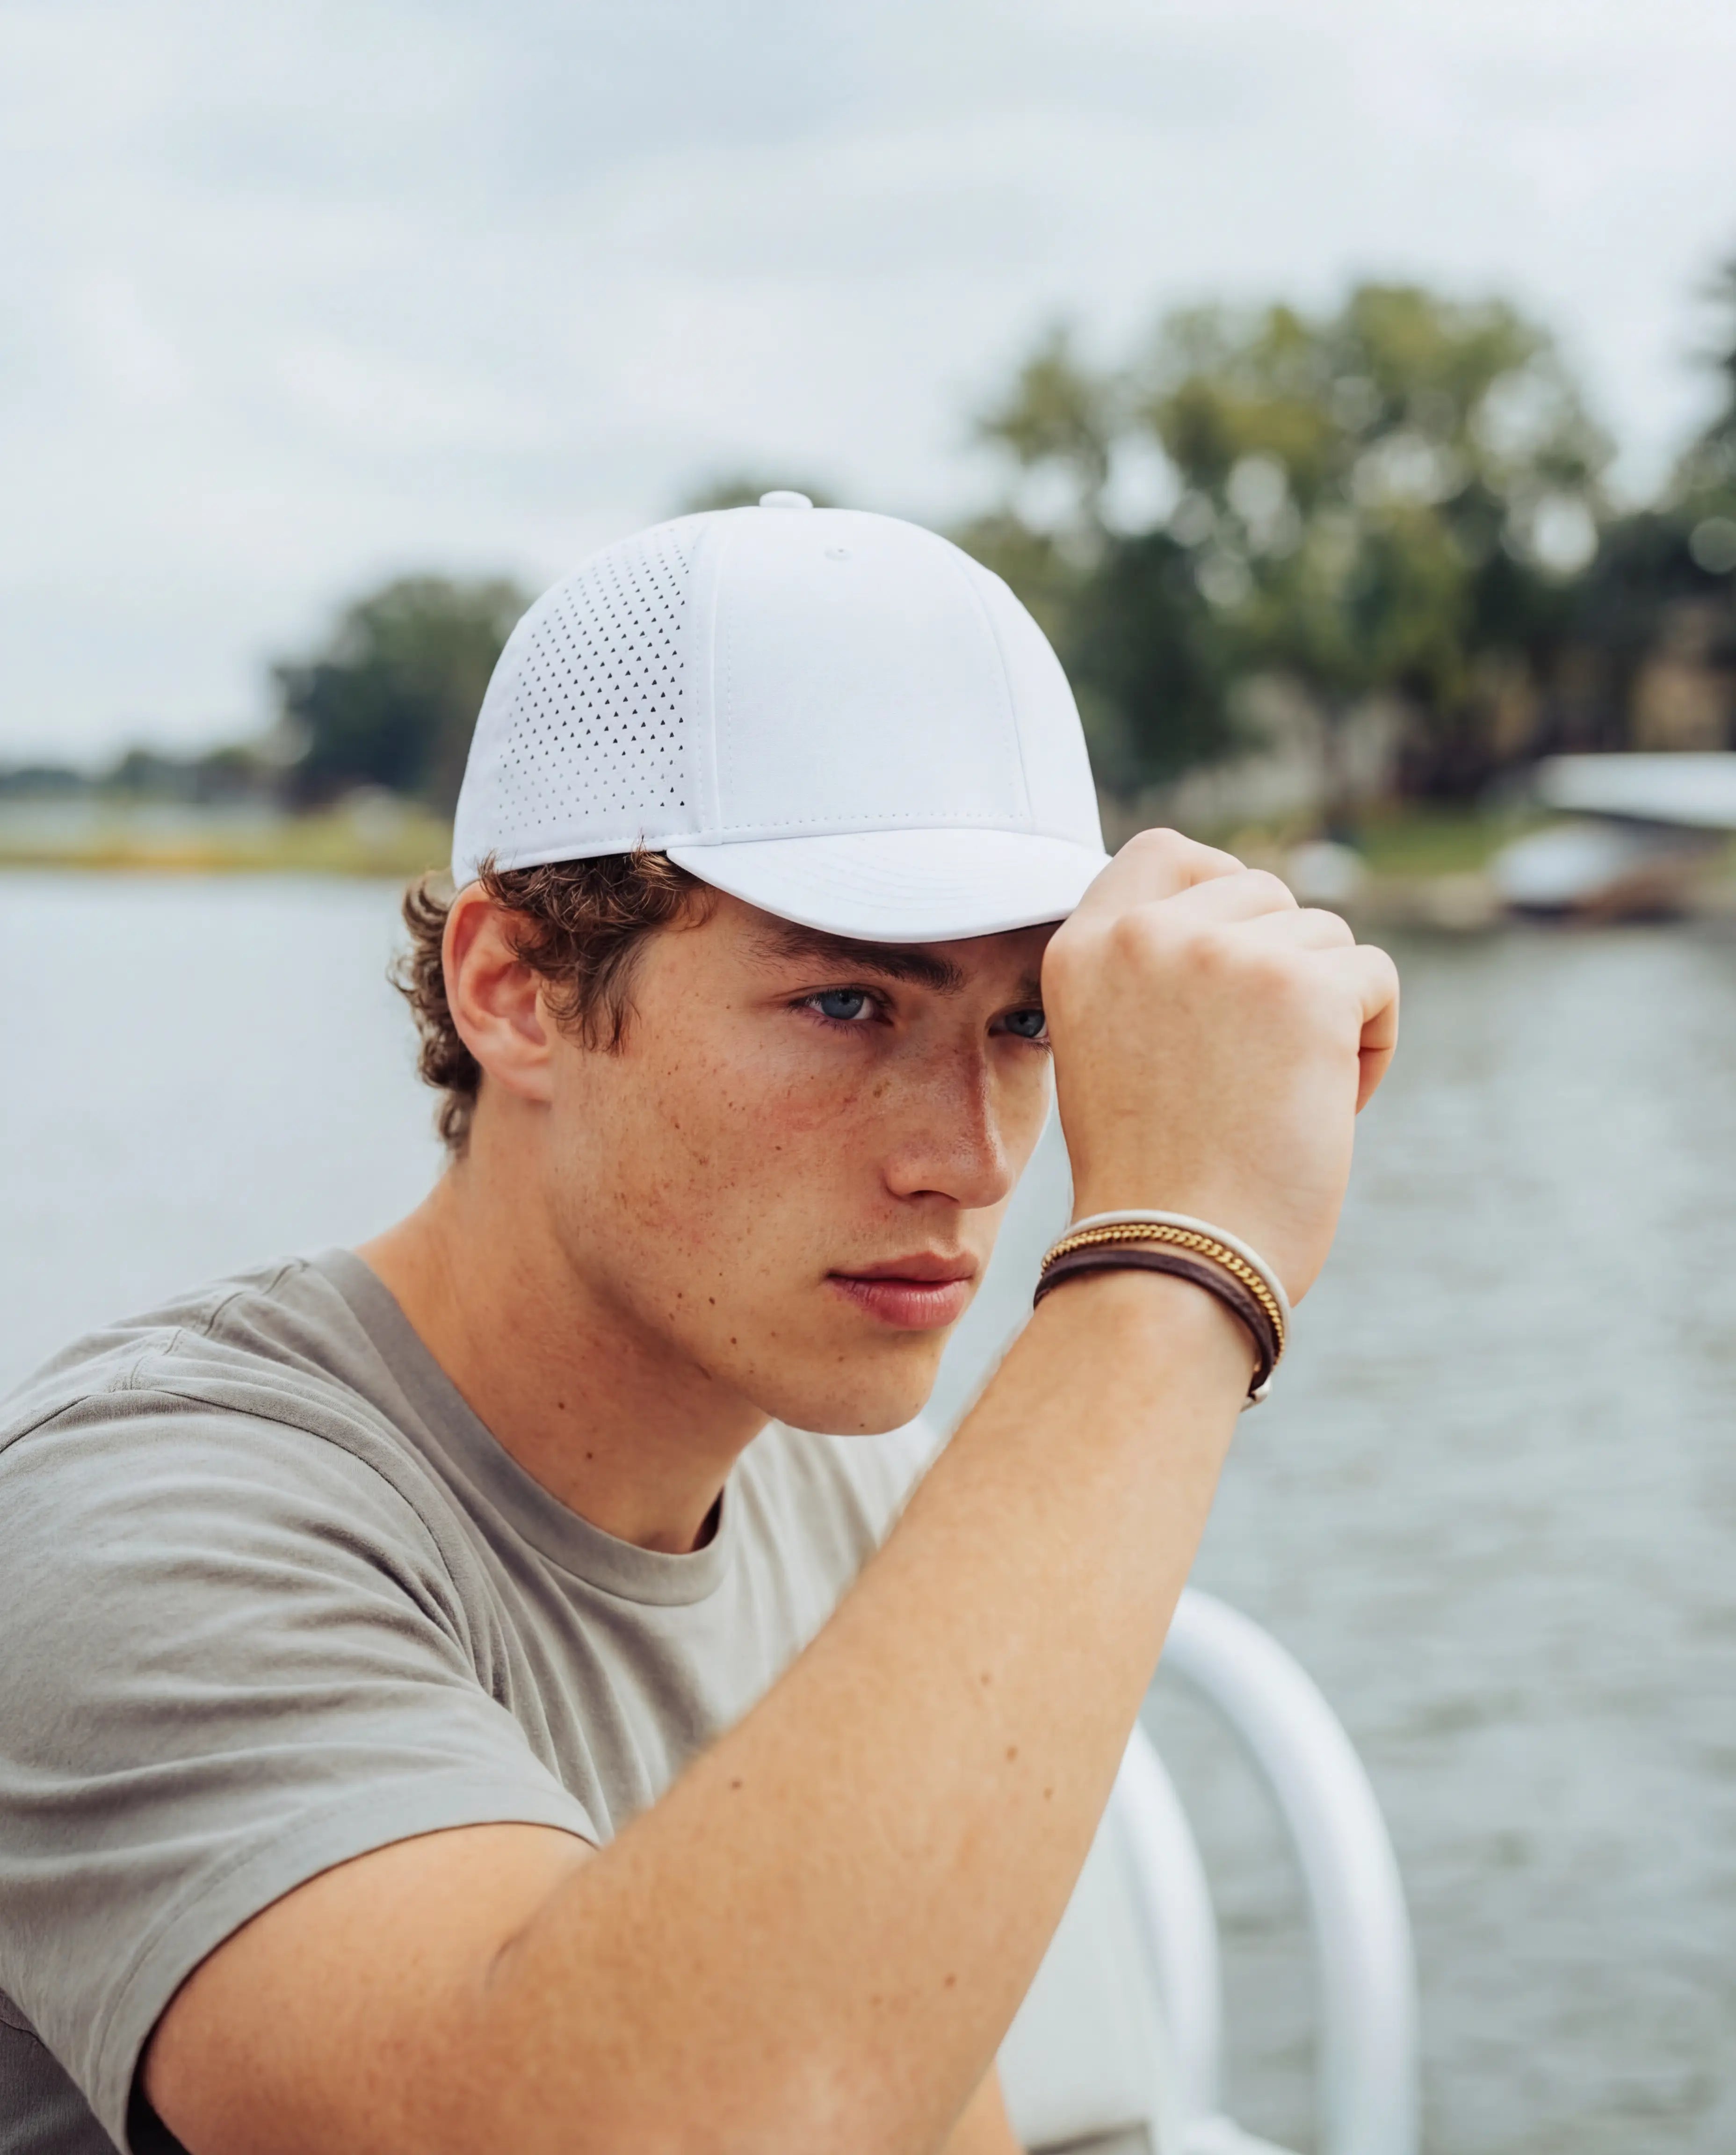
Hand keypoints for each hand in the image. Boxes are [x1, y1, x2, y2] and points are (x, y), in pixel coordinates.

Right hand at [1042, 829, 1398, 1301]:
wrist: (1173, 1260)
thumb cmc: (1152, 1183)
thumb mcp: (1115, 1050)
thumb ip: (1155, 977)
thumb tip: (1244, 925)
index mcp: (1083, 948)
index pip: (1161, 850)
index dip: (1217, 881)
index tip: (1241, 942)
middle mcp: (1145, 934)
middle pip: (1260, 891)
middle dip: (1283, 965)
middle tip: (1264, 1064)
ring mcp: (1224, 953)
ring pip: (1325, 937)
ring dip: (1330, 1010)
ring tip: (1291, 1098)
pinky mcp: (1304, 987)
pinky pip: (1374, 976)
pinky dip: (1372, 1041)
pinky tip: (1330, 1106)